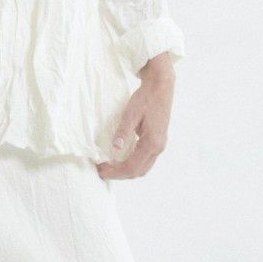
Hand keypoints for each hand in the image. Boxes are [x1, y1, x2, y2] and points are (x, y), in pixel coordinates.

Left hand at [95, 52, 175, 179]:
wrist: (161, 87)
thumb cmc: (146, 98)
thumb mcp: (131, 113)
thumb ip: (124, 131)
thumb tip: (116, 147)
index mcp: (152, 142)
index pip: (131, 166)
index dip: (115, 172)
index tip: (101, 170)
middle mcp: (158, 147)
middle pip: (138, 172)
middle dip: (120, 174)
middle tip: (103, 170)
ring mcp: (160, 145)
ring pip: (143, 167)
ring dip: (126, 170)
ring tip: (110, 166)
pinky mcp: (158, 141)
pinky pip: (145, 160)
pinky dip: (133, 163)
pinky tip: (121, 158)